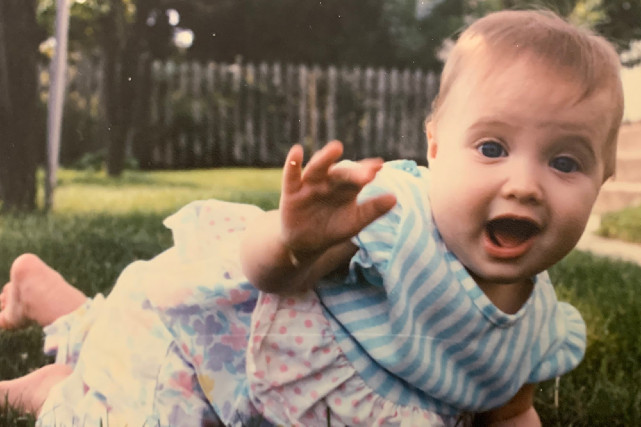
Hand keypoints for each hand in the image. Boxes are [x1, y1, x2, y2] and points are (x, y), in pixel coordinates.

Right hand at [279, 141, 396, 263]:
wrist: (306, 244)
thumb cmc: (333, 229)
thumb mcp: (354, 222)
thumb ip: (372, 210)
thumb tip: (394, 198)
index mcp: (347, 187)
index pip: (359, 176)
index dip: (367, 171)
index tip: (379, 165)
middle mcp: (329, 181)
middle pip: (341, 173)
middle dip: (352, 171)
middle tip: (367, 170)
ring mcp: (310, 184)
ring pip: (318, 168)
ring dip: (326, 158)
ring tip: (336, 148)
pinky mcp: (291, 192)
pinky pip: (292, 175)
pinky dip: (293, 163)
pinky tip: (297, 152)